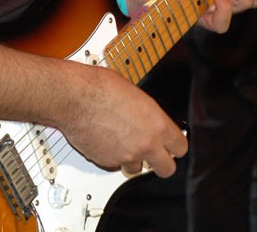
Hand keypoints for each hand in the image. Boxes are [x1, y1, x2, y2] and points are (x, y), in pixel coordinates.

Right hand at [61, 64, 186, 177]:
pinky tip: (106, 141)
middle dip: (161, 163)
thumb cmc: (100, 88)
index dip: (176, 146)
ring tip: (122, 143)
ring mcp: (126, 155)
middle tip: (155, 155)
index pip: (181, 147)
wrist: (75, 97)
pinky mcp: (107, 162)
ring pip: (137, 168)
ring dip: (132, 159)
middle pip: (167, 169)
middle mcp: (145, 144)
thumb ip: (146, 112)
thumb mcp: (134, 93)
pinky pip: (114, 164)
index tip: (172, 144)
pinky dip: (111, 157)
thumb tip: (147, 116)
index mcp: (158, 124)